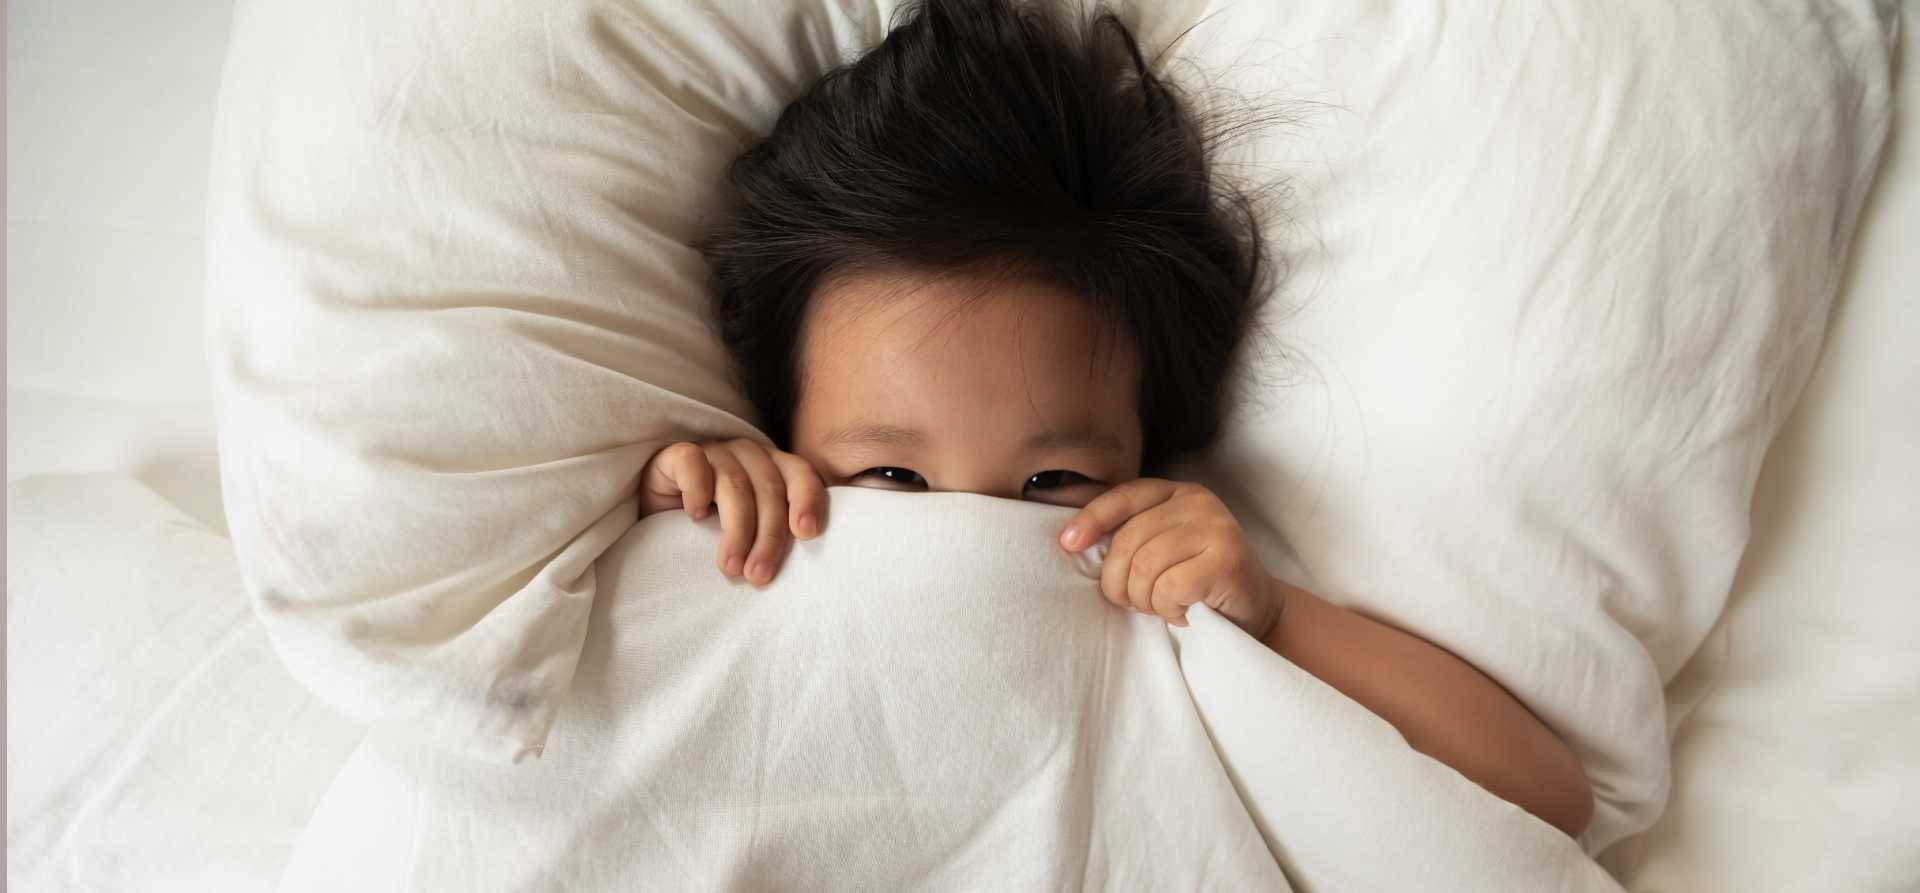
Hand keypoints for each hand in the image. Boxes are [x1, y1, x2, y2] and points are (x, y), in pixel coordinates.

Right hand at [639, 439, 826, 584]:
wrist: (658, 522)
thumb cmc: (713, 532)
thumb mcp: (752, 535)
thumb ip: (777, 536)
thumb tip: (805, 567)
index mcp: (775, 468)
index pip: (801, 475)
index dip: (807, 501)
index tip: (807, 533)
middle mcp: (749, 454)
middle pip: (769, 489)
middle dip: (768, 536)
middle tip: (758, 575)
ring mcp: (713, 451)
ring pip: (734, 484)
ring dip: (736, 530)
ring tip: (730, 567)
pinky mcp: (676, 454)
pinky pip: (693, 462)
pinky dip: (696, 490)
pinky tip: (694, 517)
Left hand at [1057, 478, 1282, 637]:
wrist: (1256, 611)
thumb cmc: (1199, 583)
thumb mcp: (1165, 549)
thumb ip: (1134, 538)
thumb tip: (1074, 544)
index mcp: (1177, 492)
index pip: (1124, 496)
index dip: (1092, 519)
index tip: (1068, 544)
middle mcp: (1198, 501)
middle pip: (1129, 540)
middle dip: (1118, 582)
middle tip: (1132, 604)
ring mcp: (1216, 527)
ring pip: (1146, 567)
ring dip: (1145, 600)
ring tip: (1162, 607)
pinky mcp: (1227, 559)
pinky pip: (1170, 588)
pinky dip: (1168, 610)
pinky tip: (1183, 613)